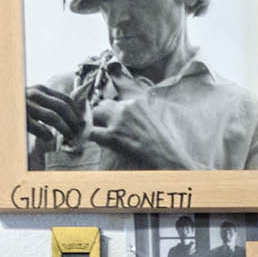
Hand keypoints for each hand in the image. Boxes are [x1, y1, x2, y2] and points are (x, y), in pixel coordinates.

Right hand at [26, 84, 86, 153]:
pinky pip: (39, 127)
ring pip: (53, 117)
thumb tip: (71, 112)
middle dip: (73, 121)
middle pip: (63, 107)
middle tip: (77, 131)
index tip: (81, 121)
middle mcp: (35, 95)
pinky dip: (47, 133)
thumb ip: (49, 102)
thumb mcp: (34, 98)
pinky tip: (50, 137)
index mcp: (41, 89)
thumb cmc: (19, 104)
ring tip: (69, 136)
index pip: (65, 99)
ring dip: (65, 128)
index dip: (76, 111)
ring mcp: (27, 105)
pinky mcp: (21, 117)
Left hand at [81, 74, 199, 169]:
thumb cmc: (162, 142)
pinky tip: (101, 142)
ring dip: (97, 123)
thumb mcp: (153, 119)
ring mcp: (118, 121)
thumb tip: (126, 117)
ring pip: (95, 114)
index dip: (113, 112)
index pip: (116, 101)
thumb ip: (138, 113)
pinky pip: (92, 131)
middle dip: (103, 115)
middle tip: (107, 127)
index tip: (114, 119)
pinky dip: (93, 137)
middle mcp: (126, 107)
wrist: (165, 156)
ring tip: (103, 134)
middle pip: (103, 104)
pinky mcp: (112, 135)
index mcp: (137, 102)